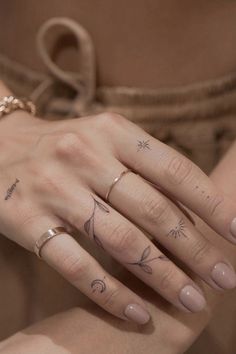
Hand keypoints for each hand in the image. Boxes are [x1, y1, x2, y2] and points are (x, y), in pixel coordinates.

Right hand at [1, 92, 235, 324]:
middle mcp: (84, 156)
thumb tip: (195, 209)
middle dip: (195, 248)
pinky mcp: (28, 221)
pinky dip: (110, 293)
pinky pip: (76, 265)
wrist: (1, 147)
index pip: (173, 168)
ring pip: (120, 241)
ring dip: (162, 276)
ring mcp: (55, 189)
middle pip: (153, 210)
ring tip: (191, 300)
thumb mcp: (105, 141)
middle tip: (225, 277)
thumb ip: (144, 168)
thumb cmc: (67, 147)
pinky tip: (137, 312)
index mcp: (112, 132)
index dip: (211, 203)